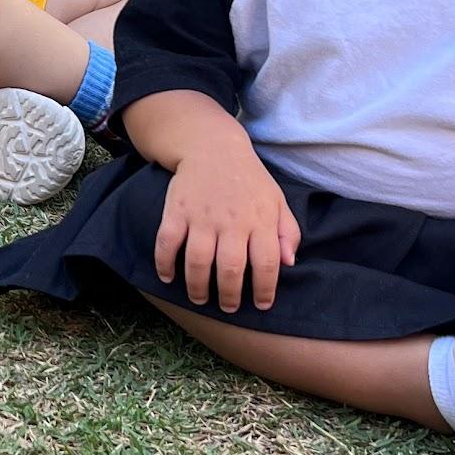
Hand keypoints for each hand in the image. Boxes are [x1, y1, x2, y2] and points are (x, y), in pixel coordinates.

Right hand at [153, 147, 299, 312]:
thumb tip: (289, 264)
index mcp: (260, 220)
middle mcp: (232, 221)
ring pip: (198, 262)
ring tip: (200, 299)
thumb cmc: (249, 179)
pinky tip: (168, 278)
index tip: (262, 305)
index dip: (266, 290)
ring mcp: (202, 217)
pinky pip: (167, 243)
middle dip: (230, 296)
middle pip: (231, 269)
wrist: (214, 147)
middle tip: (229, 307)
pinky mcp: (176, 211)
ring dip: (198, 287)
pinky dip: (164, 264)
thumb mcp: (277, 201)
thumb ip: (288, 232)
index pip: (267, 264)